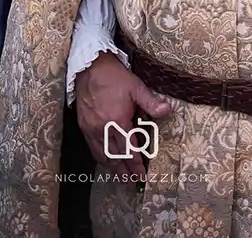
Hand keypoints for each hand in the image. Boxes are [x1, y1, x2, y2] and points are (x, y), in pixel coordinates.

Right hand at [75, 52, 171, 176]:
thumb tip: (168, 110)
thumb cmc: (115, 77)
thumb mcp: (136, 87)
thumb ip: (151, 102)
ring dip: (113, 168)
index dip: (135, 164)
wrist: (89, 68)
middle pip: (115, 157)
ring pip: (103, 156)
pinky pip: (93, 148)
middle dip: (124, 172)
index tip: (142, 175)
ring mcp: (91, 129)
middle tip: (132, 183)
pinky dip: (101, 158)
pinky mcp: (83, 126)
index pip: (129, 149)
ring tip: (121, 177)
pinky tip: (107, 161)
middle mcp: (103, 128)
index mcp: (118, 120)